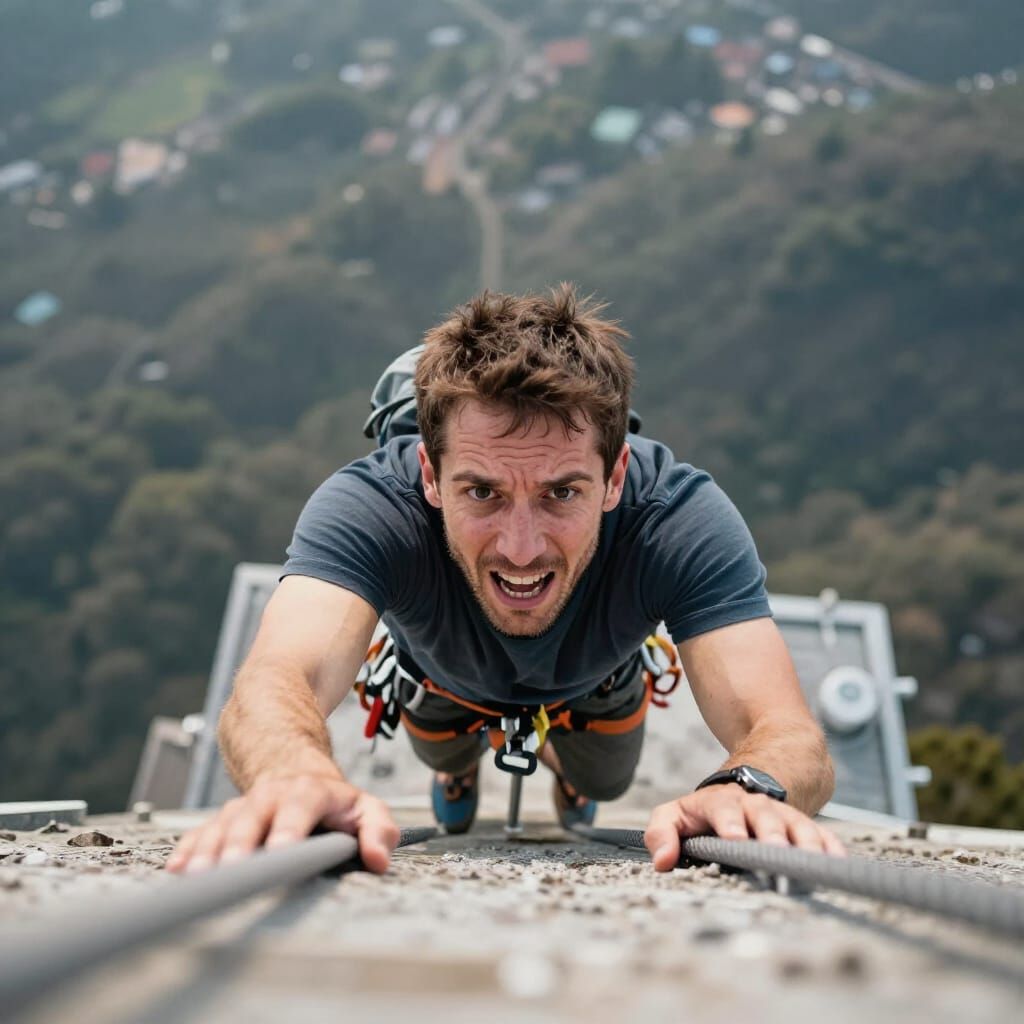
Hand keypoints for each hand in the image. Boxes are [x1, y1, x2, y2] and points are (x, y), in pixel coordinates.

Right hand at [166, 773, 398, 874]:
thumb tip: (379, 858)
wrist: (296, 770)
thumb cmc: (334, 802)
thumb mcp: (366, 808)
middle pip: (253, 815)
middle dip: (241, 843)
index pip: (299, 805)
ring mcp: (244, 807)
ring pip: (222, 824)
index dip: (289, 827)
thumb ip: (379, 830)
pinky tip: (179, 870)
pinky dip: (189, 850)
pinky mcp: (222, 821)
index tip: (280, 851)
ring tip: (199, 877)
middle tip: (232, 870)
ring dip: (210, 850)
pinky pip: (201, 832)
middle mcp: (271, 796)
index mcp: (309, 791)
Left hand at [644, 783, 845, 871]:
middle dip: (771, 832)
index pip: (723, 807)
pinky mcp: (802, 827)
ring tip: (811, 862)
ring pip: (796, 822)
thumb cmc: (703, 813)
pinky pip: (820, 833)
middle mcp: (754, 806)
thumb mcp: (674, 815)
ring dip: (804, 841)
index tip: (735, 838)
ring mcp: (781, 815)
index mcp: (720, 803)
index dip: (729, 821)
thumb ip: (661, 834)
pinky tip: (836, 861)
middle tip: (776, 852)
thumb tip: (662, 860)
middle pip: (764, 814)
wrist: (742, 789)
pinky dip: (829, 845)